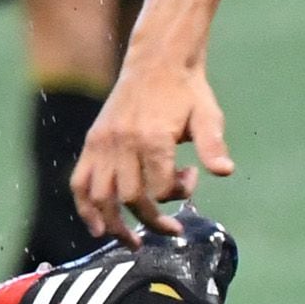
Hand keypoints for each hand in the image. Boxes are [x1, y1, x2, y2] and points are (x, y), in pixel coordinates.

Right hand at [72, 52, 236, 239]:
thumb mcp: (208, 115)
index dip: (178, 195)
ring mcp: (103, 143)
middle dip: (152, 219)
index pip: (160, 188)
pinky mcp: (93, 142)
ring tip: (132, 243)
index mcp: (153, 138)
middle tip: (171, 228)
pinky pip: (80, 181)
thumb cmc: (187, 91)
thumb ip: (213, 145)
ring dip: (114, 225)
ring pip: (100, 196)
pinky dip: (85, 207)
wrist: (158, 60)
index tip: (190, 180)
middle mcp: (123, 143)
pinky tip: (96, 228)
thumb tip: (224, 171)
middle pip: (131, 198)